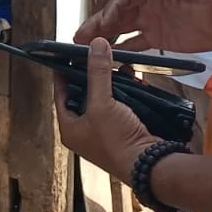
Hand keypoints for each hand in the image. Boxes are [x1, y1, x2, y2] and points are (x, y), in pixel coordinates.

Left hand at [55, 37, 163, 179]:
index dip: (63, 73)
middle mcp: (85, 131)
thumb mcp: (102, 103)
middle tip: (94, 55)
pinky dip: (125, 91)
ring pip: (103, 98)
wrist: (150, 165)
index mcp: (70, 128)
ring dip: (110, 82)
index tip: (66, 54)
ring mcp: (105, 131)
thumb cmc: (118, 142)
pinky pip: (120, 104)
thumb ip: (98, 73)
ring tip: (113, 62)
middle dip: (91, 75)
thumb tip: (96, 46)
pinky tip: (130, 77)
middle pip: (83, 94)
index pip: (61, 93)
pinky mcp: (123, 129)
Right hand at [78, 0, 211, 54]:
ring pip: (120, 29)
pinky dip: (120, 50)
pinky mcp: (157, 39)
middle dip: (97, 24)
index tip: (102, 21)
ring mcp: (150, 23)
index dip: (112, 8)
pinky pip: (134, 44)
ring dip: (103, 36)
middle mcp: (148, 6)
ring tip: (83, 47)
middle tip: (78, 37)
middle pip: (117, 14)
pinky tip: (108, 57)